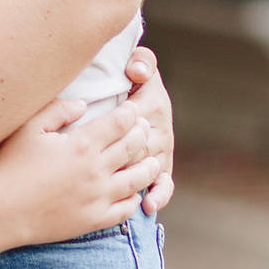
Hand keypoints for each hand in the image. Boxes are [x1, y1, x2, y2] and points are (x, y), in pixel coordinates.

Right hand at [0, 96, 166, 248]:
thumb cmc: (9, 167)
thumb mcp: (27, 129)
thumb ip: (57, 110)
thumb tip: (83, 104)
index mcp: (82, 144)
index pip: (121, 122)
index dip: (131, 112)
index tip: (133, 109)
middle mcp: (96, 169)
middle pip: (134, 146)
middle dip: (143, 134)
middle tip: (144, 130)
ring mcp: (98, 197)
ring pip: (138, 177)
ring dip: (149, 166)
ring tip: (151, 160)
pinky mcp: (94, 219)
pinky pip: (126, 208)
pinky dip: (135, 197)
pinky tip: (133, 192)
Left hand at [122, 45, 173, 212]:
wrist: (136, 101)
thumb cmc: (131, 83)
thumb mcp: (138, 68)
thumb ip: (141, 62)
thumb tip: (136, 70)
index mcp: (152, 103)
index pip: (136, 116)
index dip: (122, 124)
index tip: (107, 129)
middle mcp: (160, 129)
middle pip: (140, 146)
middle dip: (124, 157)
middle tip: (103, 167)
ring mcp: (162, 152)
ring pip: (148, 167)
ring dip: (137, 179)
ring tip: (124, 191)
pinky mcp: (161, 171)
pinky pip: (164, 185)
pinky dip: (158, 195)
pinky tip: (148, 205)